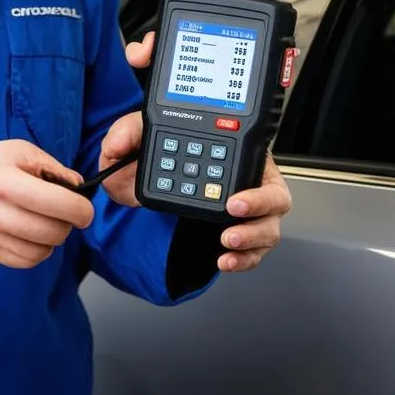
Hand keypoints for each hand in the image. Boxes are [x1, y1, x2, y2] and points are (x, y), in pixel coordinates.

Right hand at [0, 140, 94, 268]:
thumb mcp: (16, 151)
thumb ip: (52, 167)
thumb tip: (79, 188)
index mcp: (5, 181)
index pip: (59, 204)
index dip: (81, 209)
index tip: (83, 207)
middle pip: (54, 231)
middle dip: (69, 223)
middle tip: (63, 212)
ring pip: (44, 251)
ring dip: (53, 238)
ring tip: (46, 221)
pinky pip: (28, 261)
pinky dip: (38, 250)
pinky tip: (33, 234)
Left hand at [117, 30, 290, 273]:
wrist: (144, 180)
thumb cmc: (154, 152)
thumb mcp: (138, 134)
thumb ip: (126, 133)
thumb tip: (119, 145)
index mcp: (234, 149)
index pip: (257, 157)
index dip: (254, 175)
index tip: (232, 194)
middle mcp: (247, 180)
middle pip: (275, 197)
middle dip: (260, 208)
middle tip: (234, 210)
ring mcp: (247, 210)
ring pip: (269, 227)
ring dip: (252, 237)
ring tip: (227, 242)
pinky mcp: (238, 233)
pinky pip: (253, 250)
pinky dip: (244, 259)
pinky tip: (225, 260)